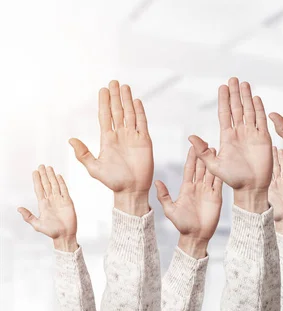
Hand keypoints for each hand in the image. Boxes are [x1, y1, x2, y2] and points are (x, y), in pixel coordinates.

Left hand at [18, 165, 77, 251]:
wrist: (64, 235)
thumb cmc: (51, 232)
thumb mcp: (37, 225)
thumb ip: (28, 216)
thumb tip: (19, 209)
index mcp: (43, 204)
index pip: (39, 189)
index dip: (37, 180)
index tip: (35, 172)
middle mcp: (51, 200)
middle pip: (47, 184)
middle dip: (44, 175)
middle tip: (42, 165)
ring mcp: (60, 200)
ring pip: (55, 185)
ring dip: (52, 176)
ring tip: (49, 167)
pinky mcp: (68, 202)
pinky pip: (64, 190)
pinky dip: (62, 183)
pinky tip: (59, 176)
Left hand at [69, 81, 153, 215]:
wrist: (131, 190)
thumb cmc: (113, 182)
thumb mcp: (94, 168)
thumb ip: (83, 154)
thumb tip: (71, 139)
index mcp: (107, 139)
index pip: (105, 116)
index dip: (104, 102)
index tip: (103, 90)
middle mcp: (120, 135)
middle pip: (117, 111)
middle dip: (115, 96)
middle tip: (113, 82)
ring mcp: (133, 137)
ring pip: (130, 114)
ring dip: (127, 100)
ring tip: (125, 87)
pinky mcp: (144, 141)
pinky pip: (142, 123)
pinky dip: (140, 112)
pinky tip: (137, 102)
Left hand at [155, 148, 222, 258]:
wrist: (195, 236)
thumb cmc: (182, 225)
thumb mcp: (170, 210)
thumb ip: (164, 195)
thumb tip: (157, 182)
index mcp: (186, 188)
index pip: (189, 169)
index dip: (191, 158)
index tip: (192, 146)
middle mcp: (197, 187)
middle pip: (201, 167)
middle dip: (203, 155)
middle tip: (204, 142)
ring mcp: (208, 191)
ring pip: (210, 173)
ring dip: (213, 161)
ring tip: (215, 149)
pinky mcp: (216, 197)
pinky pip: (219, 183)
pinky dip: (220, 174)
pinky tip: (222, 165)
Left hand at [189, 78, 271, 212]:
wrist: (251, 188)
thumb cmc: (232, 180)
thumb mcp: (214, 166)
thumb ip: (203, 152)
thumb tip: (191, 137)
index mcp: (227, 137)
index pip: (225, 114)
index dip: (224, 100)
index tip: (223, 87)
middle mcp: (239, 133)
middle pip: (237, 109)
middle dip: (235, 94)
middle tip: (234, 79)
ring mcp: (252, 135)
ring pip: (249, 111)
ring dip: (247, 98)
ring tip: (245, 84)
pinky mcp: (263, 139)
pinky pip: (261, 121)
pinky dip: (260, 110)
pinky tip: (257, 99)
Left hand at [268, 147, 282, 236]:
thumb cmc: (274, 215)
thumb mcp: (264, 202)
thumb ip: (259, 194)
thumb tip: (248, 185)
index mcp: (268, 185)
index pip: (266, 169)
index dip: (264, 160)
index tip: (261, 151)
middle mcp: (277, 183)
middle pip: (275, 166)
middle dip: (273, 156)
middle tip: (271, 145)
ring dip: (282, 159)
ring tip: (280, 149)